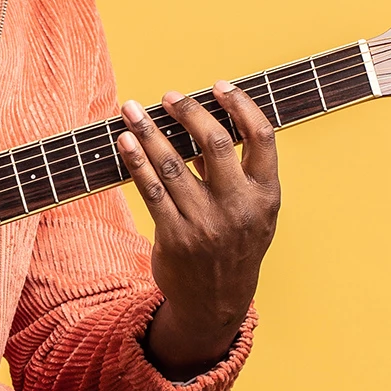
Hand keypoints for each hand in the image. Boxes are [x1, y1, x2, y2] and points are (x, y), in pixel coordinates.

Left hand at [115, 80, 279, 378]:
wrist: (217, 303)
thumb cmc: (235, 246)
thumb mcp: (255, 213)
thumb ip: (241, 173)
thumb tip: (208, 125)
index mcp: (266, 195)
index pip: (260, 137)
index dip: (241, 105)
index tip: (219, 87)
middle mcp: (238, 207)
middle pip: (215, 143)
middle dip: (189, 112)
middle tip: (169, 96)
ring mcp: (206, 223)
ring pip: (174, 165)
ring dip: (149, 132)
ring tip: (132, 109)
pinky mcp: (175, 237)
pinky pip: (151, 191)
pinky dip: (136, 162)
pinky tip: (125, 142)